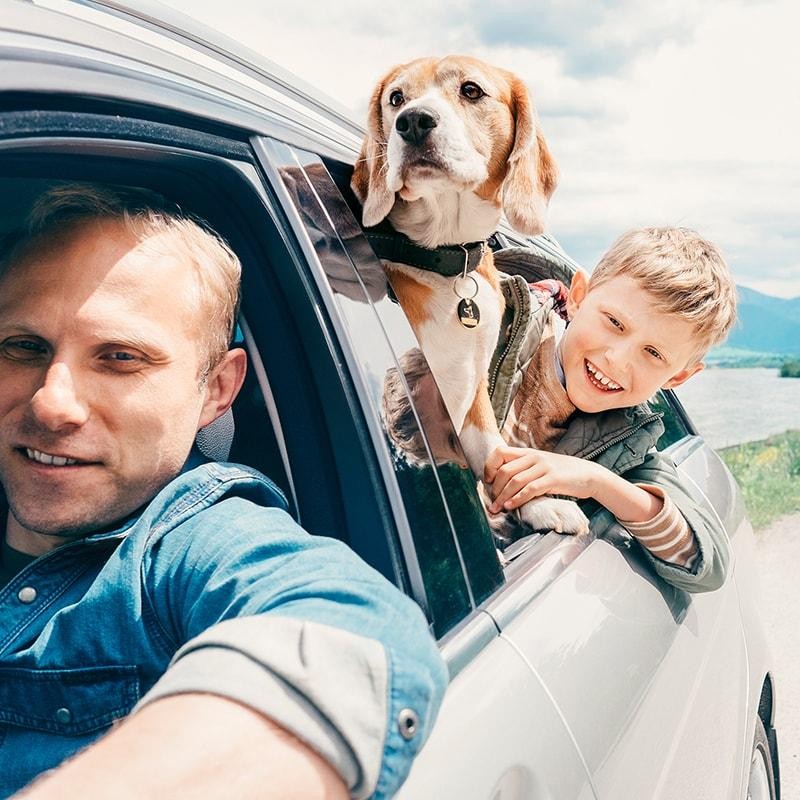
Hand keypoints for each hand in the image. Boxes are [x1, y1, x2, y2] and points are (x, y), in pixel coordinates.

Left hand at [484, 445, 600, 512]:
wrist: (589, 475)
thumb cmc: (563, 473)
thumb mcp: (541, 466)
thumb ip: (524, 470)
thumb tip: (502, 484)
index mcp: (528, 452)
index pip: (500, 452)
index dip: (489, 466)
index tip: (487, 482)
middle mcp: (534, 457)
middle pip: (504, 470)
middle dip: (494, 488)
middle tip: (492, 502)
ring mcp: (544, 467)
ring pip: (515, 481)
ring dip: (502, 497)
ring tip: (497, 509)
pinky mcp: (553, 479)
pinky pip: (530, 489)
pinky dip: (517, 499)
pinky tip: (511, 507)